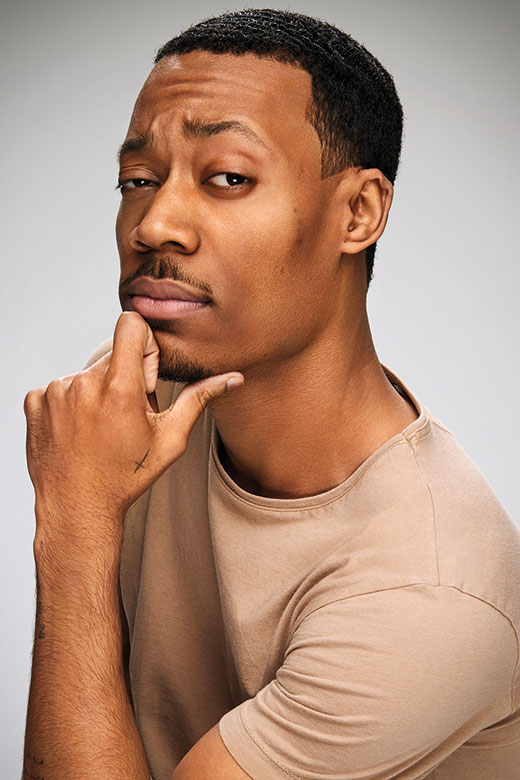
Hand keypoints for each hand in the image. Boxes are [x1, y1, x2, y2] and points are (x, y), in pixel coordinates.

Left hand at [23, 311, 243, 557]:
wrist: (78, 508)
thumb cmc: (124, 477)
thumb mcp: (170, 440)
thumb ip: (198, 399)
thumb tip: (230, 378)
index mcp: (120, 389)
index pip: (131, 324)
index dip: (143, 346)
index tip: (144, 375)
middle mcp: (84, 384)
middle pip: (112, 355)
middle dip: (123, 377)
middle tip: (123, 416)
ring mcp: (55, 392)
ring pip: (86, 373)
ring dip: (95, 393)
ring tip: (99, 428)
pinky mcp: (35, 402)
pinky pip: (58, 387)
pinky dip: (69, 404)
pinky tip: (78, 430)